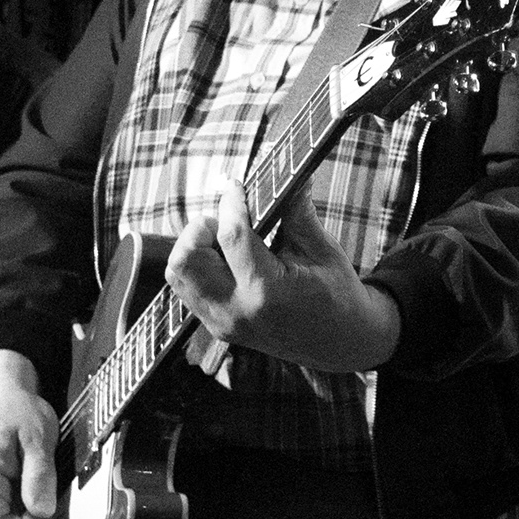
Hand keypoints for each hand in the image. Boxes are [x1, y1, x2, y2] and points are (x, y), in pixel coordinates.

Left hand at [165, 182, 400, 372]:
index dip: (231, 202)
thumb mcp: (323, 251)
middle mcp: (238, 310)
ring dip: (195, 248)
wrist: (340, 343)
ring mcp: (223, 322)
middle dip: (202, 228)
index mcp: (269, 292)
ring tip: (225, 241)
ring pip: (178, 274)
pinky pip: (187, 289)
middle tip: (228, 221)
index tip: (236, 184)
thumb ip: (298, 213)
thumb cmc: (337, 294)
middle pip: (186, 258)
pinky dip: (199, 266)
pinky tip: (225, 260)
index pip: (232, 236)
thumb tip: (289, 175)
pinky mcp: (217, 326)